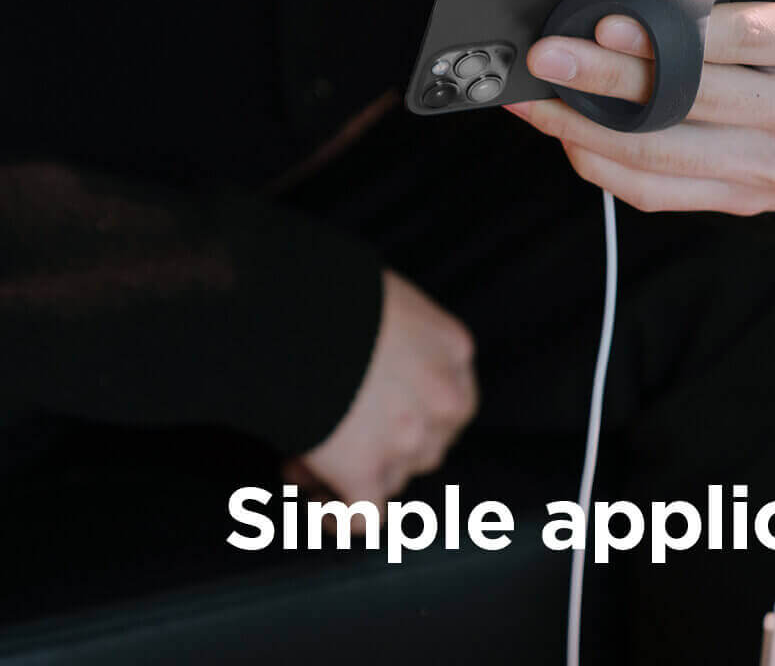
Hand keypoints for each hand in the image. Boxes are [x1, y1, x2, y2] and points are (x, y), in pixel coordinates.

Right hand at [286, 269, 477, 508]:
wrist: (289, 309)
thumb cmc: (327, 290)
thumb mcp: (386, 300)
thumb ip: (398, 338)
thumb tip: (373, 363)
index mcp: (452, 350)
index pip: (449, 401)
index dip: (413, 413)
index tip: (376, 413)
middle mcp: (444, 399)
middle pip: (427, 444)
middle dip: (382, 444)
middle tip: (333, 434)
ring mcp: (408, 439)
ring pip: (393, 477)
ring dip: (351, 472)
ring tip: (301, 453)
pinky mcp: (364, 472)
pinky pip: (363, 516)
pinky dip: (340, 516)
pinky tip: (315, 503)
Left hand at [506, 0, 774, 215]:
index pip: (746, 40)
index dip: (674, 33)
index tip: (607, 19)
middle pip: (694, 98)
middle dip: (610, 79)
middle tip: (545, 54)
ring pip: (672, 154)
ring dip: (593, 130)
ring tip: (534, 99)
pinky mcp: (757, 200)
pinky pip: (671, 195)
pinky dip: (613, 172)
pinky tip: (570, 140)